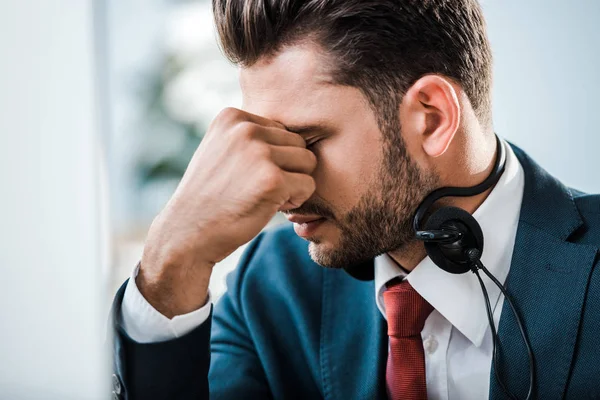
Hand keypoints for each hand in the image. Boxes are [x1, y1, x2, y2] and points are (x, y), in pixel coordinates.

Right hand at [137, 108, 316, 316]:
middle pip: (298, 143)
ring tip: (264, 196)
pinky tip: (269, 207)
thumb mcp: (221, 150)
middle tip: (259, 188)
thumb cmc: (210, 196)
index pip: (280, 129)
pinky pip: (308, 185)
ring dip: (293, 183)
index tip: (247, 175)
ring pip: (307, 162)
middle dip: (287, 168)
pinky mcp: (272, 179)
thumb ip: (249, 135)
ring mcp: (259, 153)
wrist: (187, 234)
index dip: (272, 157)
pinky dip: (295, 200)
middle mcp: (245, 129)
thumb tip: (295, 131)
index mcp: (232, 116)